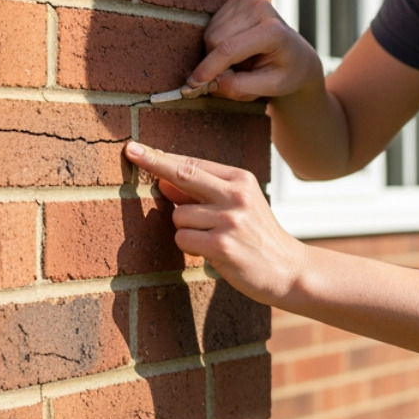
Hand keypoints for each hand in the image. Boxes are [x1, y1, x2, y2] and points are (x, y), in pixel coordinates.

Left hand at [123, 142, 307, 305]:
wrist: (288, 270)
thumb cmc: (258, 237)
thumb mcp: (238, 207)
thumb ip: (203, 193)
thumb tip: (163, 180)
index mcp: (240, 180)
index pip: (192, 164)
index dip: (161, 156)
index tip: (136, 148)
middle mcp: (236, 195)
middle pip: (183, 174)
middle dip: (153, 163)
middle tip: (130, 151)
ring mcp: (230, 220)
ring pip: (178, 216)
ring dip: (185, 230)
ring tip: (210, 240)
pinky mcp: (222, 245)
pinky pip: (183, 239)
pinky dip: (189, 248)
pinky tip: (211, 253)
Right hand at [186, 0, 323, 102]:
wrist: (298, 55)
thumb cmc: (287, 73)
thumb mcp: (271, 87)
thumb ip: (241, 87)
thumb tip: (211, 84)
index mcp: (272, 30)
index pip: (229, 48)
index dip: (209, 67)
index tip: (194, 84)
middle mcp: (259, 8)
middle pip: (215, 40)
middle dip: (217, 64)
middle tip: (238, 76)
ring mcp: (246, 1)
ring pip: (210, 34)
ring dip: (219, 55)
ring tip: (244, 62)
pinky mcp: (236, 0)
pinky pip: (212, 27)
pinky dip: (219, 44)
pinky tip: (239, 48)